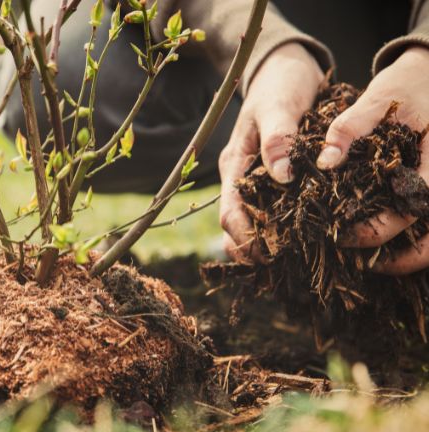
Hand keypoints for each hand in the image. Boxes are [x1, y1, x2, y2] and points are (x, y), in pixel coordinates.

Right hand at [219, 43, 323, 261]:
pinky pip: (272, 209)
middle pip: (236, 224)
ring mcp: (256, 179)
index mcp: (235, 164)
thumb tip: (282, 176)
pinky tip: (299, 238)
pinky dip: (280, 227)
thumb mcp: (278, 105)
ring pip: (252, 221)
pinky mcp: (274, 178)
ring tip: (287, 260)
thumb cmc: (279, 84)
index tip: (266, 254)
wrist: (285, 68)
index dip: (243, 237)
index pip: (229, 211)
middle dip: (251, 248)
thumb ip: (278, 139)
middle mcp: (242, 177)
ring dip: (264, 243)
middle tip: (278, 266)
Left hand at [316, 46, 428, 274]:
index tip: (340, 236)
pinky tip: (381, 249)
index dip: (374, 232)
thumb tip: (324, 162)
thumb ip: (349, 129)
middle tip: (358, 264)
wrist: (428, 78)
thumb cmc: (405, 88)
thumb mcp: (376, 100)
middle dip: (397, 261)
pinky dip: (409, 245)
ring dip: (406, 259)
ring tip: (369, 264)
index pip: (409, 212)